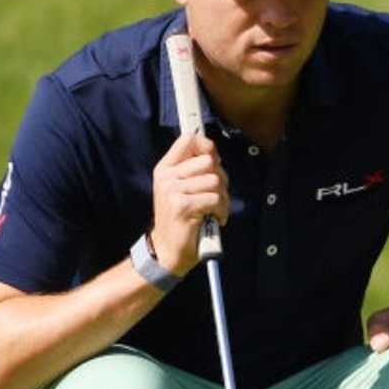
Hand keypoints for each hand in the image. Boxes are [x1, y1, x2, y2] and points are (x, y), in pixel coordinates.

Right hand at [150, 132, 228, 275]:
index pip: (188, 139)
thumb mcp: (180, 189)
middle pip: (208, 161)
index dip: (207, 147)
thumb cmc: (180, 218)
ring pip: (215, 181)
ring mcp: (173, 191)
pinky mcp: (183, 206)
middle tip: (217, 194)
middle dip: (220, 178)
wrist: (167, 249)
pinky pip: (216, 199)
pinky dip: (222, 211)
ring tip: (215, 209)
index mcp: (165, 168)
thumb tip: (214, 152)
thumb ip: (194, 169)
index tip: (214, 162)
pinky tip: (215, 218)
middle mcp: (166, 177)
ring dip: (223, 197)